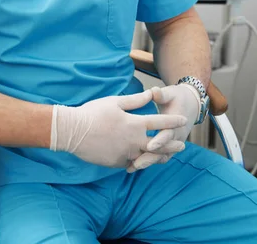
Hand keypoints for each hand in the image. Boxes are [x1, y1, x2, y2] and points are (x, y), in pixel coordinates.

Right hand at [50, 90, 186, 168]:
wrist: (73, 132)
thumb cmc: (93, 113)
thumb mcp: (115, 102)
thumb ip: (135, 100)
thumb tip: (151, 94)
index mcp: (134, 124)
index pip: (159, 123)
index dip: (172, 121)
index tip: (183, 120)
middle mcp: (133, 141)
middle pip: (159, 145)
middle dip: (171, 145)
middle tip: (182, 146)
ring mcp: (125, 154)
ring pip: (146, 157)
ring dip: (157, 156)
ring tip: (166, 157)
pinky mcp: (116, 163)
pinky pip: (131, 162)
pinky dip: (137, 160)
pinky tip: (141, 159)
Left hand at [126, 84, 198, 172]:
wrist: (189, 105)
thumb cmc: (176, 98)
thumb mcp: (170, 93)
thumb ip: (161, 94)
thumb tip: (153, 91)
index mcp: (177, 124)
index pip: (168, 135)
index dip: (160, 141)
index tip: (149, 145)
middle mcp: (176, 137)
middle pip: (163, 151)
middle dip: (150, 158)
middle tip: (136, 164)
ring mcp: (172, 144)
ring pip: (160, 157)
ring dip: (147, 163)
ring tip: (131, 168)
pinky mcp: (167, 148)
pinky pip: (158, 157)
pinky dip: (148, 161)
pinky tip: (132, 165)